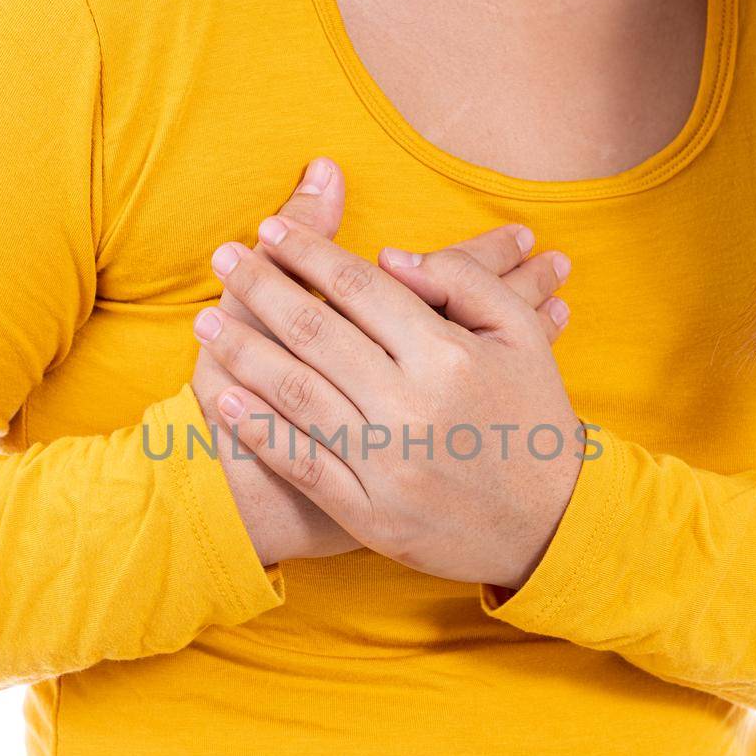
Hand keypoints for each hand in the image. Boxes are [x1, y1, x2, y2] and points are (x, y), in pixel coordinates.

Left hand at [192, 211, 581, 588]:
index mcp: (450, 356)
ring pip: (297, 394)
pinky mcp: (370, 515)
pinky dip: (258, 428)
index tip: (268, 229)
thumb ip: (464, 283)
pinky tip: (224, 395)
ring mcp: (387, 464)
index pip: (360, 287)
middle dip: (260, 289)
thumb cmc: (533, 419)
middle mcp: (413, 406)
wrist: (550, 526)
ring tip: (205, 319)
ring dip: (242, 352)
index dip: (308, 252)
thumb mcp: (522, 337)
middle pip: (316, 331)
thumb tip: (389, 256)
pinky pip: (301, 463)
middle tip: (221, 260)